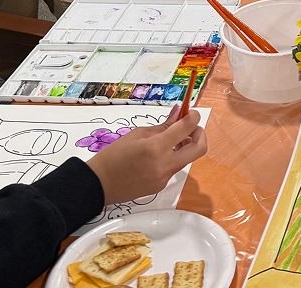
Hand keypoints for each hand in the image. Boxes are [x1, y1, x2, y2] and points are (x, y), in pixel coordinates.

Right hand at [86, 107, 207, 205]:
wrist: (100, 184)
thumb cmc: (113, 156)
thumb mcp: (137, 134)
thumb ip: (162, 126)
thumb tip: (178, 113)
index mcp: (156, 148)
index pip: (186, 128)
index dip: (193, 117)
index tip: (191, 113)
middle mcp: (164, 165)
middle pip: (200, 149)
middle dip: (200, 134)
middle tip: (191, 127)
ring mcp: (164, 178)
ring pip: (188, 159)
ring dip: (186, 146)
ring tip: (172, 139)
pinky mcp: (161, 186)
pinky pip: (175, 168)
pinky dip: (173, 157)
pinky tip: (159, 154)